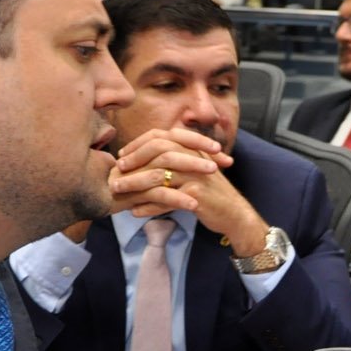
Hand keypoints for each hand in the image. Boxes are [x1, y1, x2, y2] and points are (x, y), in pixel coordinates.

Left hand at [107, 128, 269, 254]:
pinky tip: (136, 212)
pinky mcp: (196, 194)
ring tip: (119, 192)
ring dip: (135, 183)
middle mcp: (194, 156)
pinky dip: (149, 206)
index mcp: (191, 148)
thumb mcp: (191, 171)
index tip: (122, 157)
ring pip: (158, 175)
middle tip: (117, 172)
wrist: (233, 213)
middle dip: (134, 161)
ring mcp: (196, 174)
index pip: (159, 137)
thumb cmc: (208, 193)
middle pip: (157, 151)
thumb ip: (171, 161)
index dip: (137, 145)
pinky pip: (166, 199)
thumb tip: (139, 160)